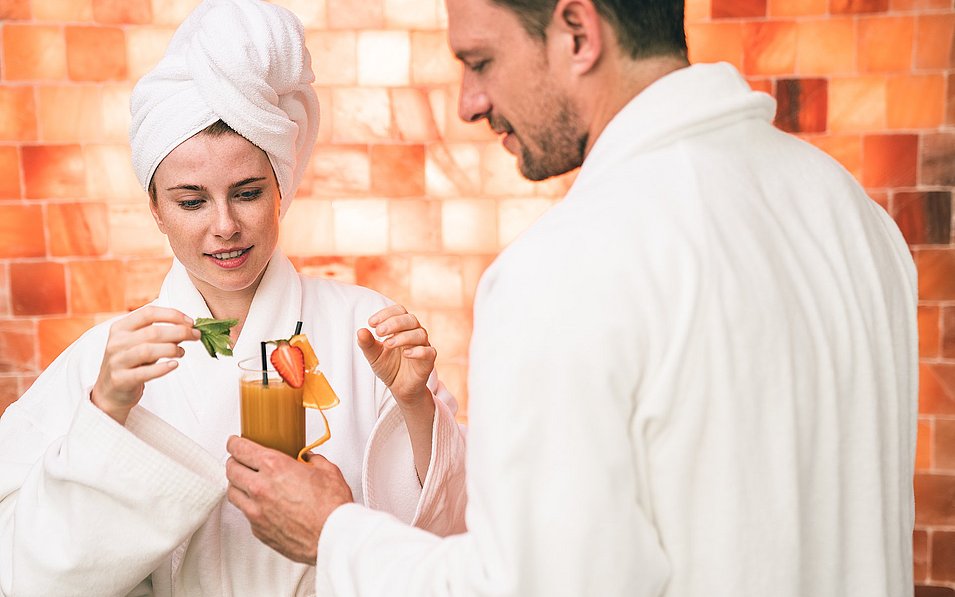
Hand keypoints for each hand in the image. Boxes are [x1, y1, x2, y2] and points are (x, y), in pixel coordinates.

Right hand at [91, 306, 198, 424]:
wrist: (110, 392)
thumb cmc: (131, 364)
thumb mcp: (142, 344)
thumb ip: (161, 335)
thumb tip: (187, 327)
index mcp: (121, 328)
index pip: (148, 313)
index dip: (172, 315)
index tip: (190, 322)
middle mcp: (117, 342)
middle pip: (152, 331)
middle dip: (179, 332)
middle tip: (195, 336)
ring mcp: (117, 361)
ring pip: (148, 350)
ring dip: (172, 349)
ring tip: (182, 352)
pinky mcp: (121, 379)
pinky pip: (144, 372)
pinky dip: (162, 368)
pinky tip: (174, 365)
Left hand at [226, 436, 352, 563]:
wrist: (332, 537)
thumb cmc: (331, 507)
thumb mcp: (327, 471)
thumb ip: (313, 460)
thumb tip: (308, 458)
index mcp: (275, 467)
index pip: (241, 449)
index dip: (235, 443)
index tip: (235, 442)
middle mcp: (260, 488)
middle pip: (231, 469)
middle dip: (234, 461)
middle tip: (240, 459)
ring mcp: (256, 511)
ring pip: (233, 492)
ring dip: (237, 484)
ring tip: (246, 481)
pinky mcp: (258, 530)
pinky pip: (245, 512)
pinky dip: (249, 505)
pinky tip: (261, 503)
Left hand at [357, 305, 436, 404]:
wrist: (400, 388)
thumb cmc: (389, 366)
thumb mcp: (374, 355)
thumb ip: (367, 344)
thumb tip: (360, 331)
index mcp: (402, 327)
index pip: (399, 311)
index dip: (386, 314)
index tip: (371, 323)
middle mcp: (414, 333)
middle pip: (410, 319)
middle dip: (394, 323)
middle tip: (378, 331)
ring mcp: (423, 346)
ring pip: (420, 333)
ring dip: (403, 337)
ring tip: (387, 344)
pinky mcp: (428, 361)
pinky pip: (429, 352)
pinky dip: (418, 351)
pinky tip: (405, 354)